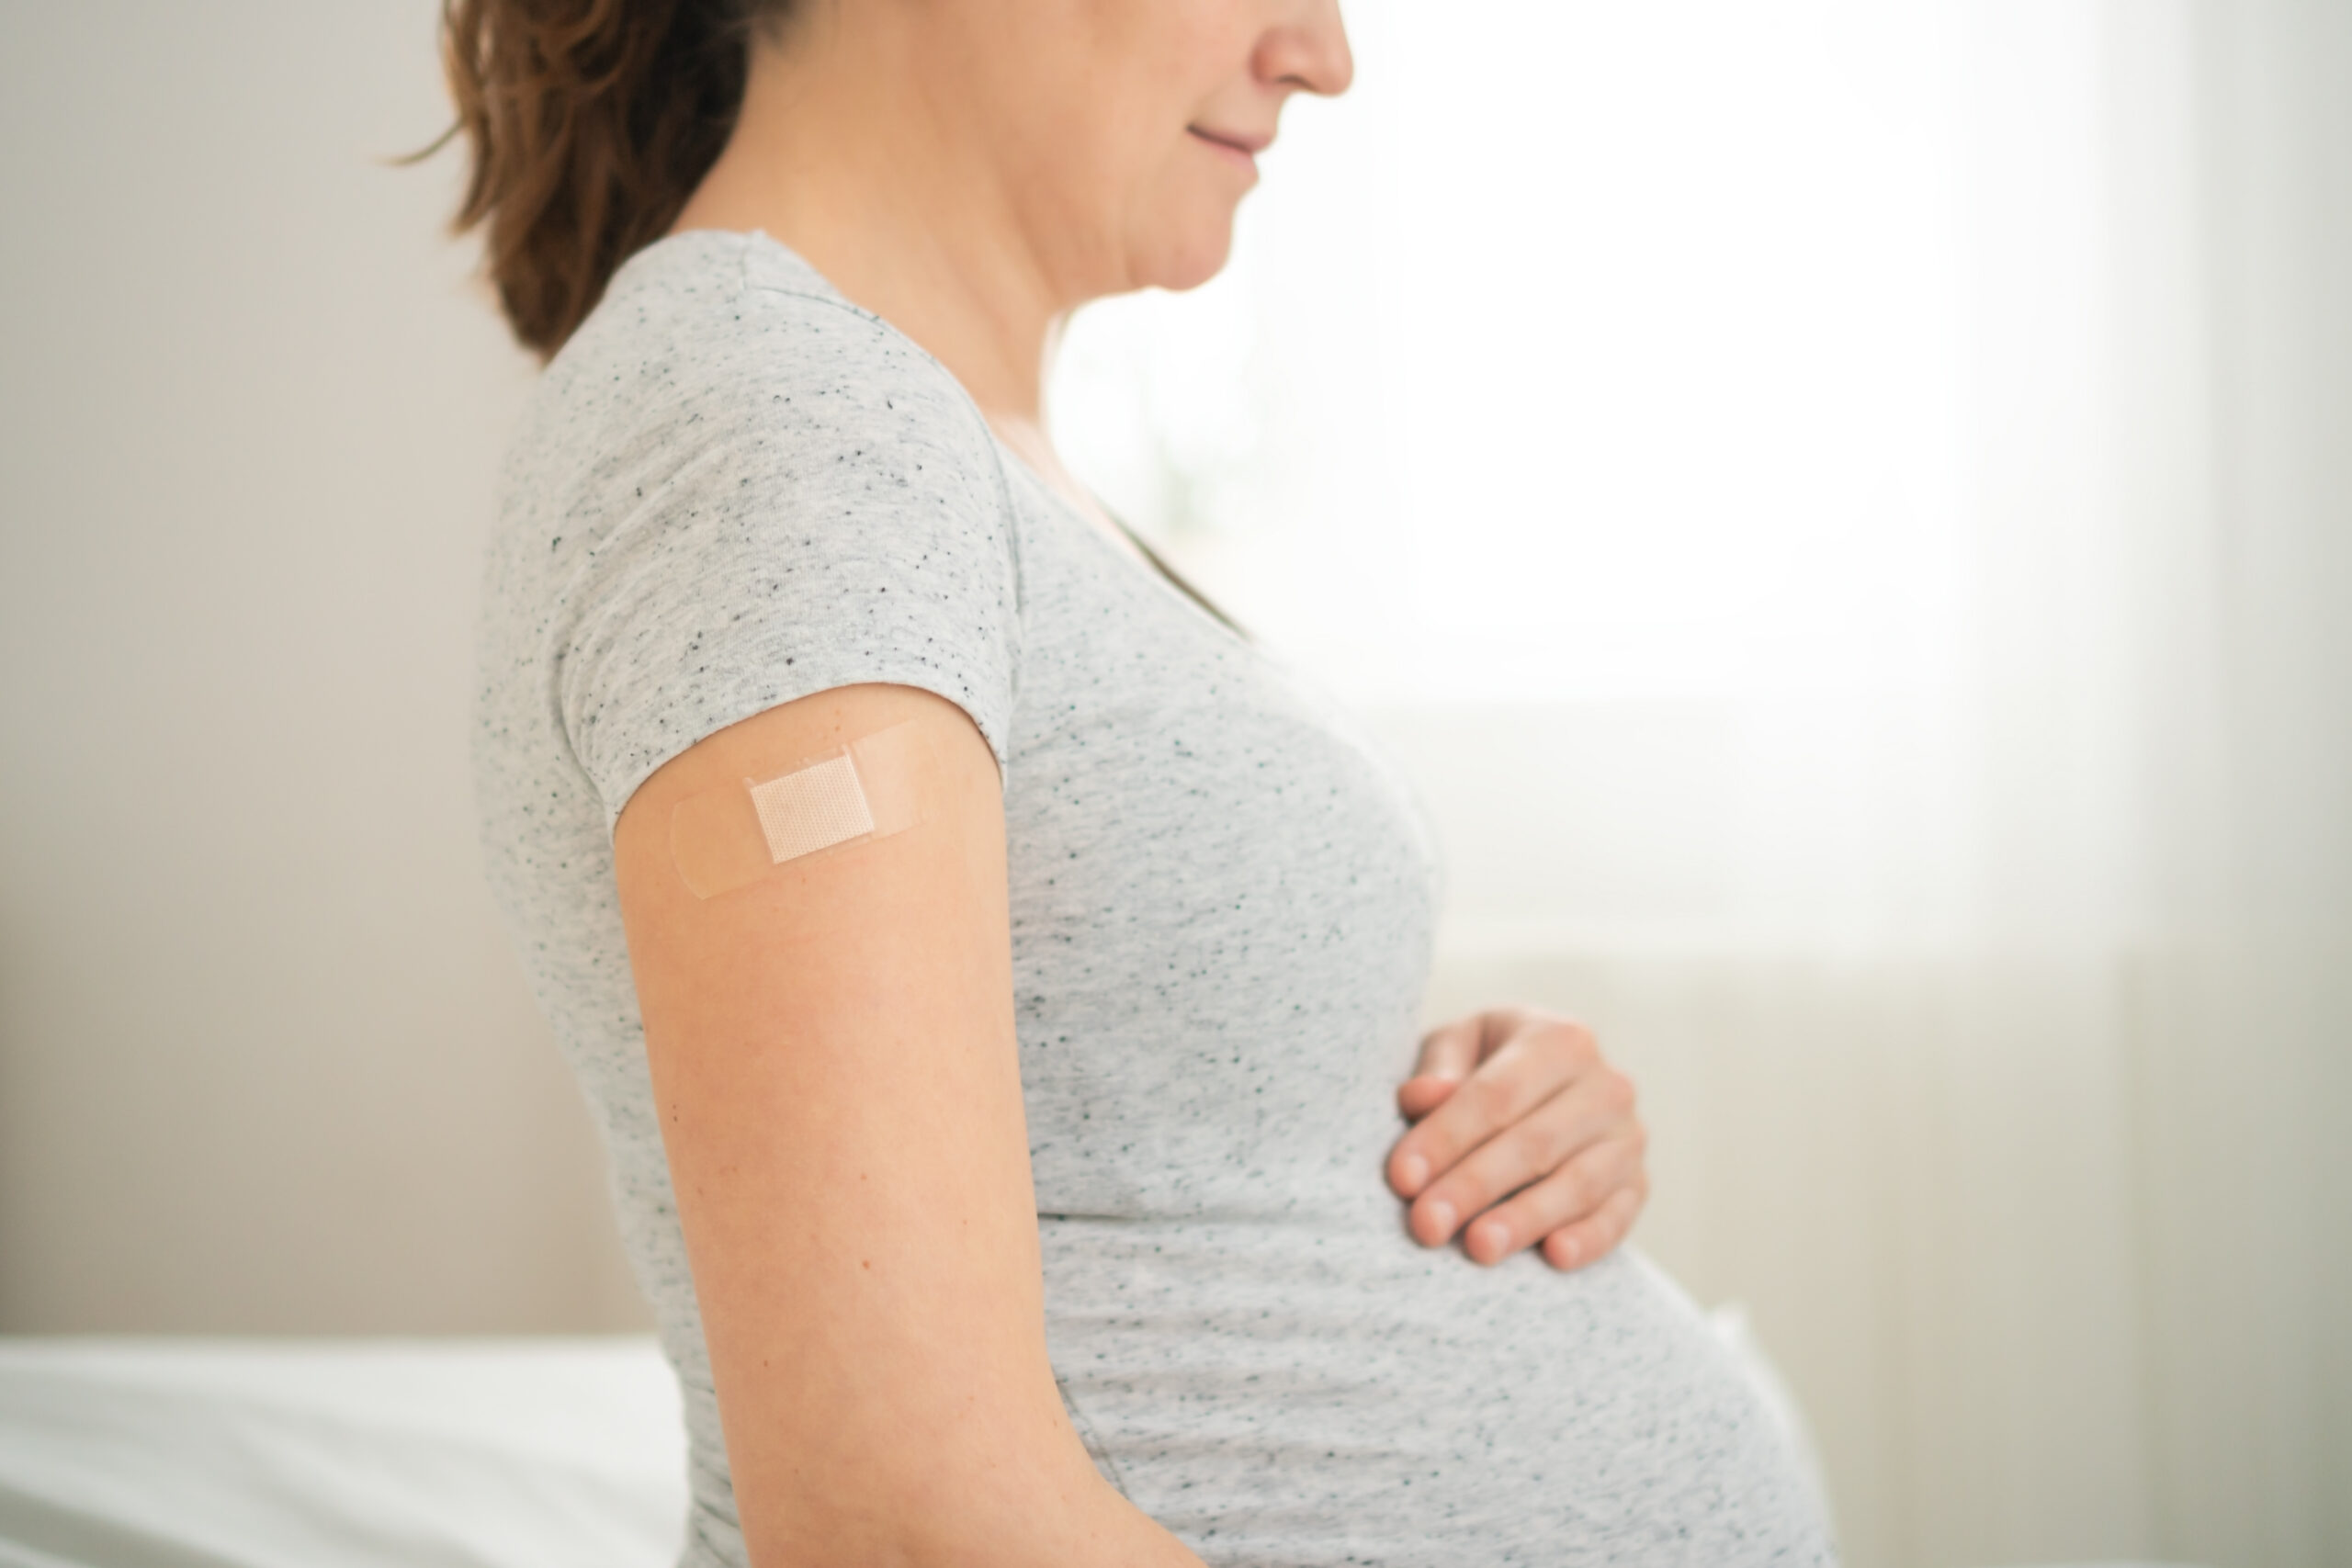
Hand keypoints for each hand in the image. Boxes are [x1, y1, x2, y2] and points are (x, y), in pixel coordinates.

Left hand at [1384, 1007, 1647, 1268]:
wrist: (1546, 1088)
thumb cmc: (1486, 1066)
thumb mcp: (1458, 1049)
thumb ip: (1437, 1070)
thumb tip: (1422, 1096)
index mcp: (1559, 1039)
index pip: (1496, 1094)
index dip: (1446, 1137)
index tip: (1402, 1178)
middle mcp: (1606, 1085)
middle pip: (1534, 1142)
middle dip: (1474, 1186)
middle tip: (1427, 1224)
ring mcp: (1628, 1137)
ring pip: (1577, 1183)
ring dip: (1525, 1219)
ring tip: (1478, 1248)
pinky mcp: (1637, 1184)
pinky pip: (1618, 1216)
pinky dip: (1590, 1238)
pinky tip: (1555, 1257)